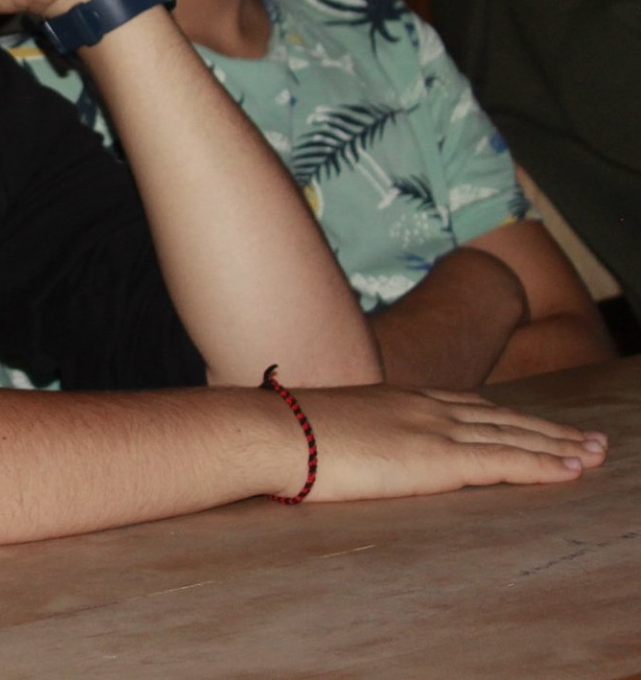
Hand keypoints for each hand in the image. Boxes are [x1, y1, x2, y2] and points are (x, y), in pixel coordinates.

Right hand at [284, 384, 606, 502]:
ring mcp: (434, 429)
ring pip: (515, 436)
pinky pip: (506, 461)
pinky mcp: (438, 458)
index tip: (534, 423)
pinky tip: (571, 470)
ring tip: (594, 453)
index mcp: (397, 399)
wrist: (273, 431)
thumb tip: (340, 445)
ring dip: (560, 446)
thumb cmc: (283, 434)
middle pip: (502, 417)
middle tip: (588, 438)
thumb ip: (351, 431)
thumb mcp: (325, 424)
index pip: (466, 405)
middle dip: (548, 429)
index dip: (507, 416)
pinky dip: (544, 464)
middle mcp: (424, 407)